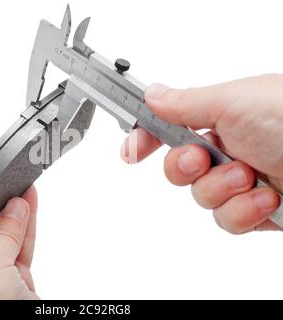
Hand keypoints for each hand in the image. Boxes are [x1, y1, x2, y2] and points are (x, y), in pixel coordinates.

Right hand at [121, 74, 282, 233]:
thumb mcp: (235, 102)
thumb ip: (186, 103)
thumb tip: (152, 94)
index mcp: (220, 118)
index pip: (169, 128)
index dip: (145, 138)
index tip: (131, 150)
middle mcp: (228, 149)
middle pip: (177, 169)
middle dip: (185, 167)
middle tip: (201, 159)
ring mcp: (240, 181)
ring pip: (200, 198)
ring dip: (221, 189)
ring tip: (249, 176)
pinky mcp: (255, 211)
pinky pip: (226, 221)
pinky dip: (242, 212)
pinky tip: (264, 199)